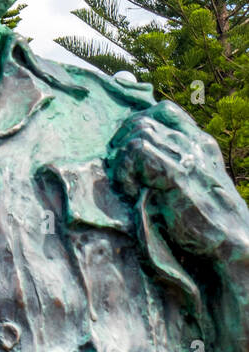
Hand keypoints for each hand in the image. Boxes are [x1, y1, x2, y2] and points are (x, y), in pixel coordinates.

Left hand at [108, 101, 248, 259]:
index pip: (165, 110)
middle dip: (121, 142)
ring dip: (123, 159)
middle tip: (120, 170)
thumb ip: (172, 163)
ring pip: (139, 131)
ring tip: (129, 184)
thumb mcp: (192, 181)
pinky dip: (126, 171)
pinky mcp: (176, 172)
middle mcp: (193, 143)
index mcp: (199, 143)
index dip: (137, 120)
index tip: (125, 145)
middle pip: (143, 120)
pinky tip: (134, 191)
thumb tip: (135, 153)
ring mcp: (186, 156)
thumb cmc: (206, 218)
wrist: (230, 241)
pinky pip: (137, 151)